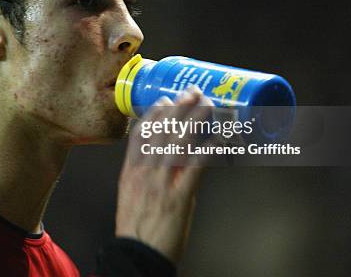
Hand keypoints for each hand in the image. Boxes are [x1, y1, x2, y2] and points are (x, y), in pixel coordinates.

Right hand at [115, 85, 213, 265]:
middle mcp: (144, 172)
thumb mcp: (131, 197)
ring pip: (179, 141)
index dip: (153, 114)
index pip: (139, 134)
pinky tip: (220, 137)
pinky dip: (210, 148)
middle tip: (191, 92)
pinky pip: (197, 165)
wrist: (137, 257)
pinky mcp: (179, 196)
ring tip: (207, 104)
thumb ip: (146, 177)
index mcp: (130, 172)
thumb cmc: (136, 230)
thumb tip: (170, 164)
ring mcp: (161, 183)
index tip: (164, 100)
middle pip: (161, 131)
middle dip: (178, 108)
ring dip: (195, 119)